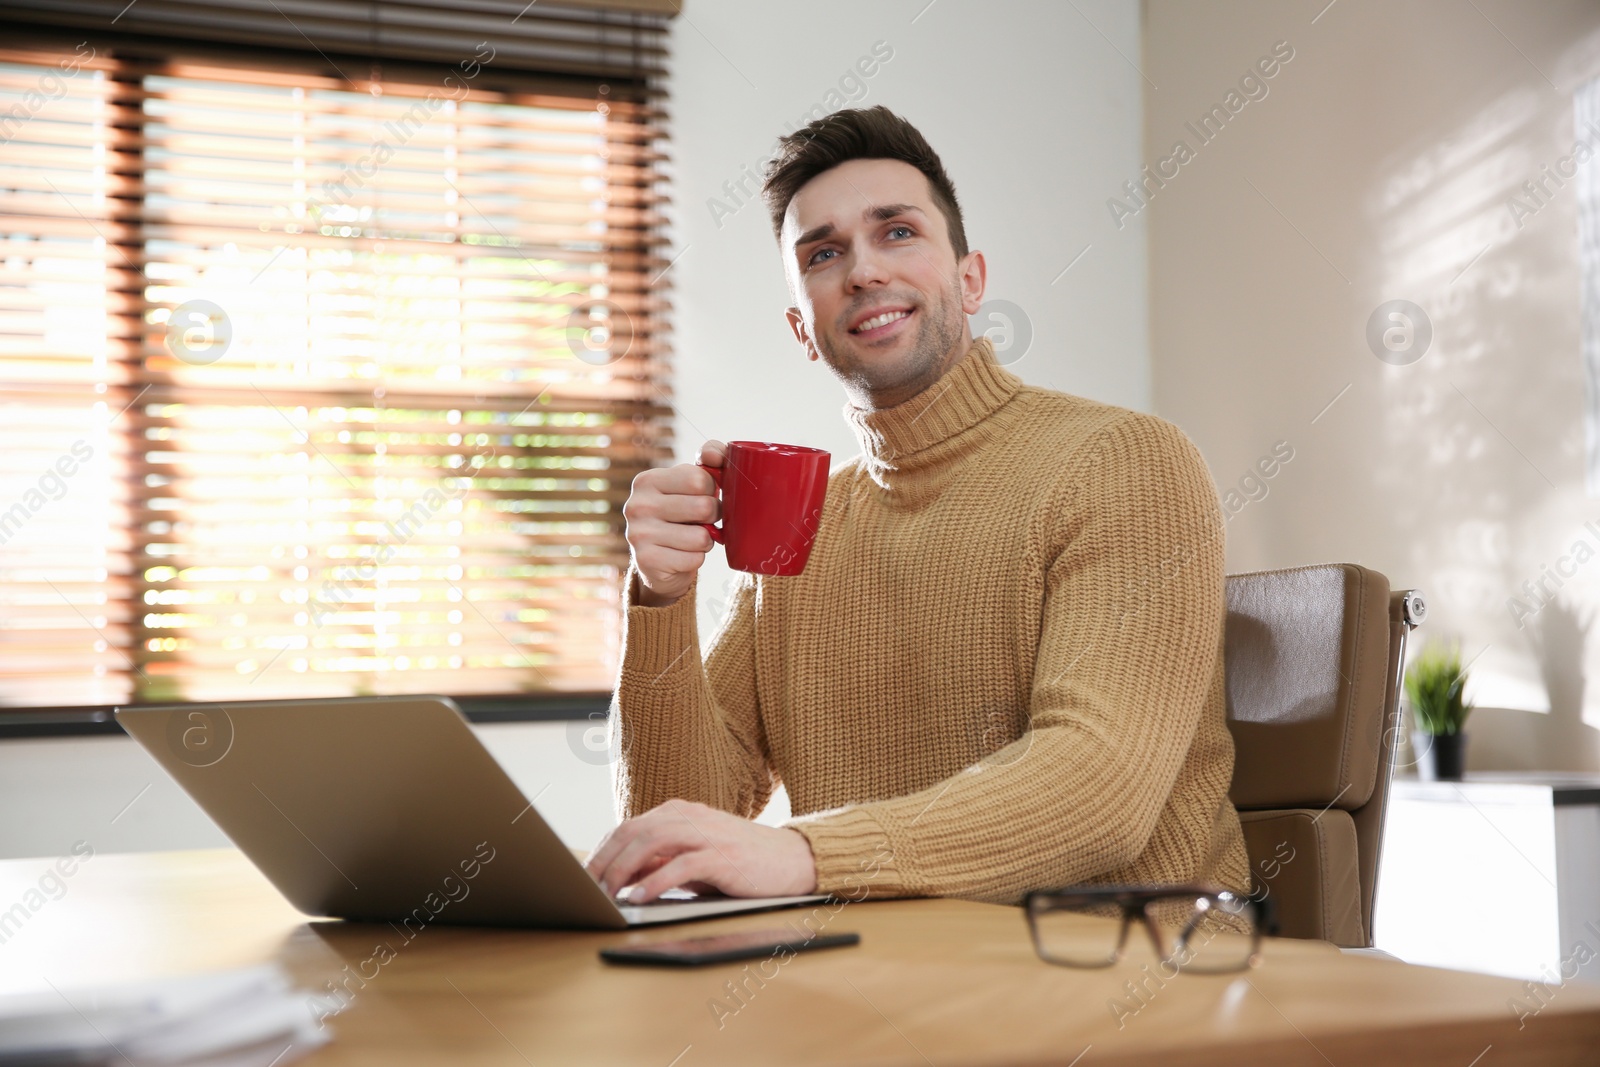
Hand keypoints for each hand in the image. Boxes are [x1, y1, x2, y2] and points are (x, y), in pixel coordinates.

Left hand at [584, 799, 817, 902]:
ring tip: (607, 893)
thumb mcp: (694, 858)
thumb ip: (661, 861)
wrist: (792, 860)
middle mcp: (690, 816)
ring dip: (624, 869)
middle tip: (588, 887)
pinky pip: (682, 865)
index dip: (603, 850)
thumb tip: (622, 876)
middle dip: (605, 860)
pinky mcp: (723, 855)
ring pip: (652, 843)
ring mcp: (707, 833)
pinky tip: (640, 896)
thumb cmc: (740, 861)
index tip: (585, 875)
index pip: (629, 827)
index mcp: (679, 812)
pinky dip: (656, 881)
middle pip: (634, 832)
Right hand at [623, 440, 725, 607]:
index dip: (712, 491)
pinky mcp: (646, 561)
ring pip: (702, 537)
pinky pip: (694, 559)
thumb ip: (711, 459)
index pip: (700, 480)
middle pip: (704, 507)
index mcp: (647, 480)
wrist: (660, 561)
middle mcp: (637, 504)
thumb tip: (714, 454)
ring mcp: (638, 534)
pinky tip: (682, 555)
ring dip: (706, 540)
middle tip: (702, 521)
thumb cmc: (683, 514)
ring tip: (691, 538)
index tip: (702, 497)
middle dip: (713, 517)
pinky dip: (696, 559)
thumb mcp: (692, 483)